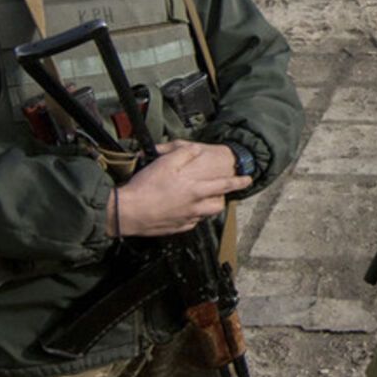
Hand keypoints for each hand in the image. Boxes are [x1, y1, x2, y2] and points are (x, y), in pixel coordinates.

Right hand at [111, 142, 249, 237]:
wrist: (128, 211)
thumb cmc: (146, 186)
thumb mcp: (165, 162)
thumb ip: (184, 153)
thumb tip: (196, 149)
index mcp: (194, 189)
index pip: (224, 185)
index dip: (238, 182)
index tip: (248, 180)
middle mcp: (194, 206)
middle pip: (217, 204)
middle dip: (224, 198)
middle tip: (226, 194)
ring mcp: (185, 219)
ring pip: (205, 215)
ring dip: (208, 207)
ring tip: (204, 201)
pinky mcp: (175, 228)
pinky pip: (190, 223)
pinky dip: (192, 216)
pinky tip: (186, 211)